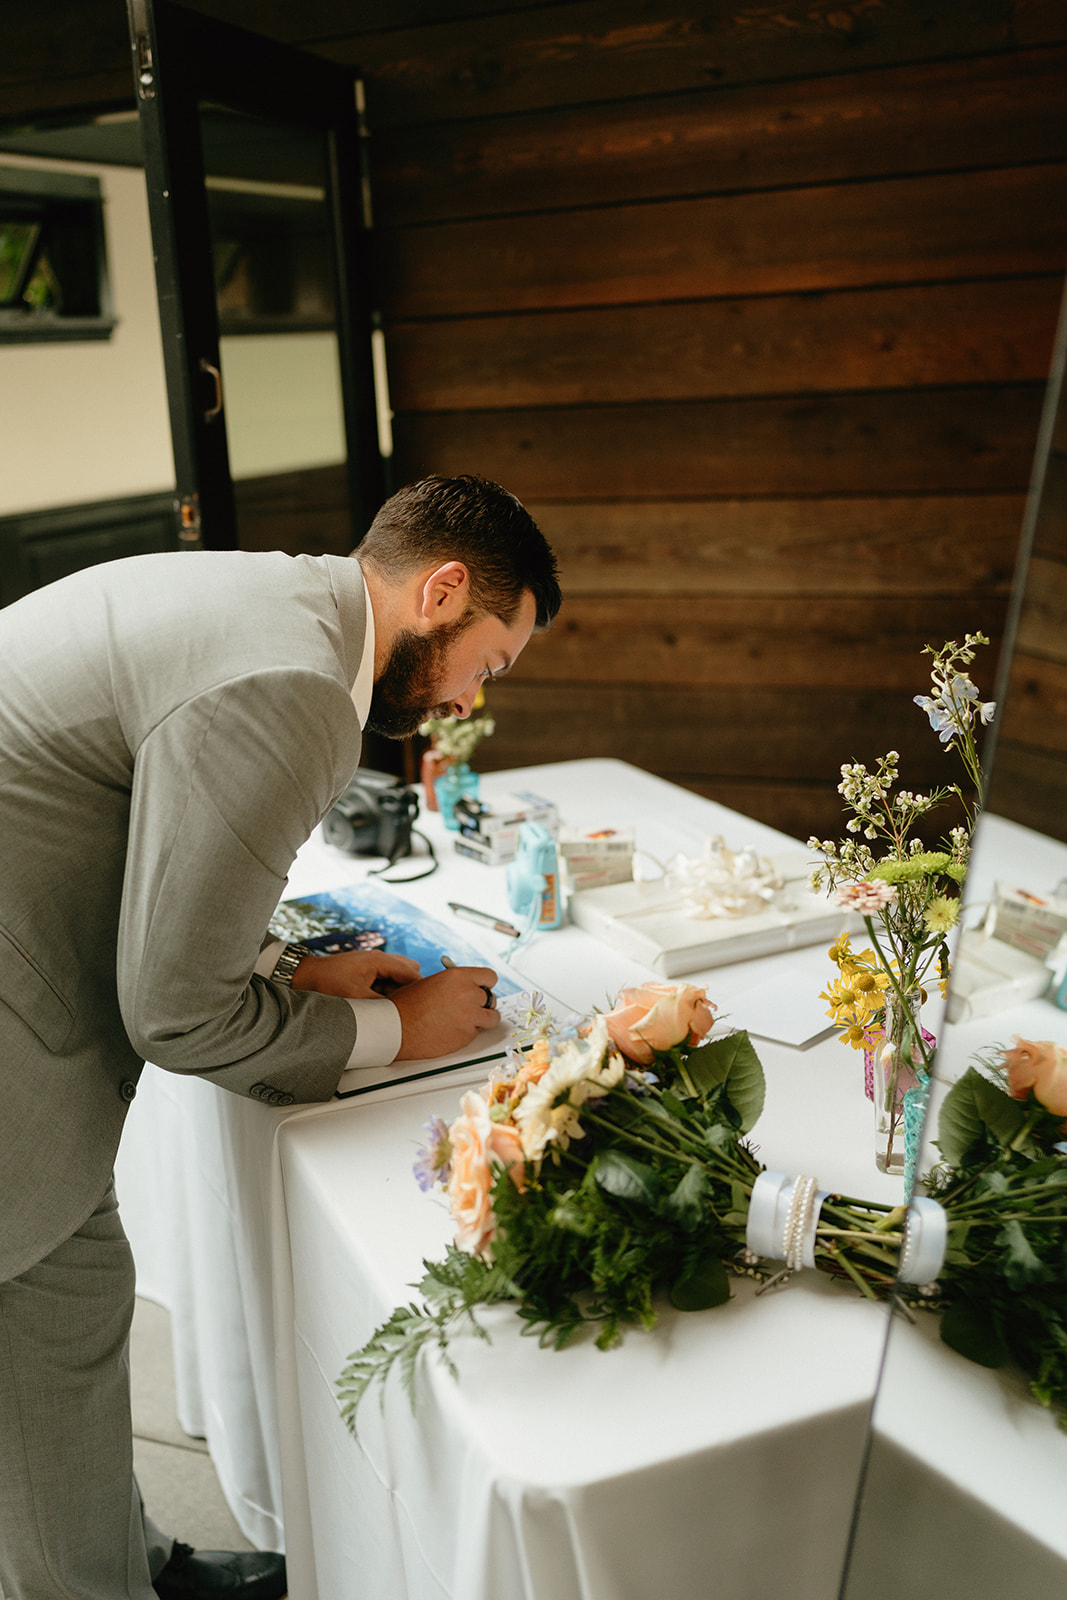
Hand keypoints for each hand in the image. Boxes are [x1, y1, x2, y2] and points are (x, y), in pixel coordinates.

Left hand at [291, 949, 420, 999]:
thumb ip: (381, 1004)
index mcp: (379, 960)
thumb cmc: (327, 982)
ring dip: (398, 989)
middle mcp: (379, 958)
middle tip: (407, 1007)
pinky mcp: (366, 970)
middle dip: (411, 988)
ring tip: (392, 1006)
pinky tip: (379, 1003)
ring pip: (397, 975)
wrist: (304, 976)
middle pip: (409, 971)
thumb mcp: (356, 997)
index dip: (421, 989)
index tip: (426, 1006)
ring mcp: (372, 963)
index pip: (412, 972)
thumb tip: (399, 1016)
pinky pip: (386, 978)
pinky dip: (387, 989)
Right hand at [392, 965, 499, 1059]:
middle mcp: (468, 994)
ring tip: (467, 1020)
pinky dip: (469, 1032)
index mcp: (458, 976)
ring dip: (483, 1019)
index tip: (482, 988)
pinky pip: (477, 1032)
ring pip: (492, 1017)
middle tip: (472, 1007)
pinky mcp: (466, 1035)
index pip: (490, 977)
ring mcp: (469, 1016)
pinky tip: (452, 1030)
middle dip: (482, 1003)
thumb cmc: (406, 1005)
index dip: (485, 984)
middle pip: (492, 997)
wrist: (395, 1028)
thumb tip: (466, 987)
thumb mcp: (431, 983)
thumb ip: (453, 984)